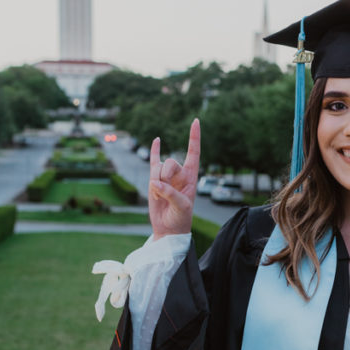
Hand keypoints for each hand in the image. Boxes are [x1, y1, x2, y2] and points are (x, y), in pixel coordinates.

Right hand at [148, 118, 200, 238]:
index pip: (194, 152)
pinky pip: (153, 161)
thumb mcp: (182, 207)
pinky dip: (154, 150)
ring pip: (157, 167)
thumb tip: (156, 183)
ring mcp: (167, 175)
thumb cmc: (180, 219)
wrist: (168, 229)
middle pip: (170, 162)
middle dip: (166, 177)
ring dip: (156, 183)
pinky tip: (157, 140)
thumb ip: (171, 194)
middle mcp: (180, 173)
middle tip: (166, 194)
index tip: (196, 121)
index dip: (194, 137)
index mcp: (192, 176)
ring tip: (160, 198)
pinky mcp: (155, 180)